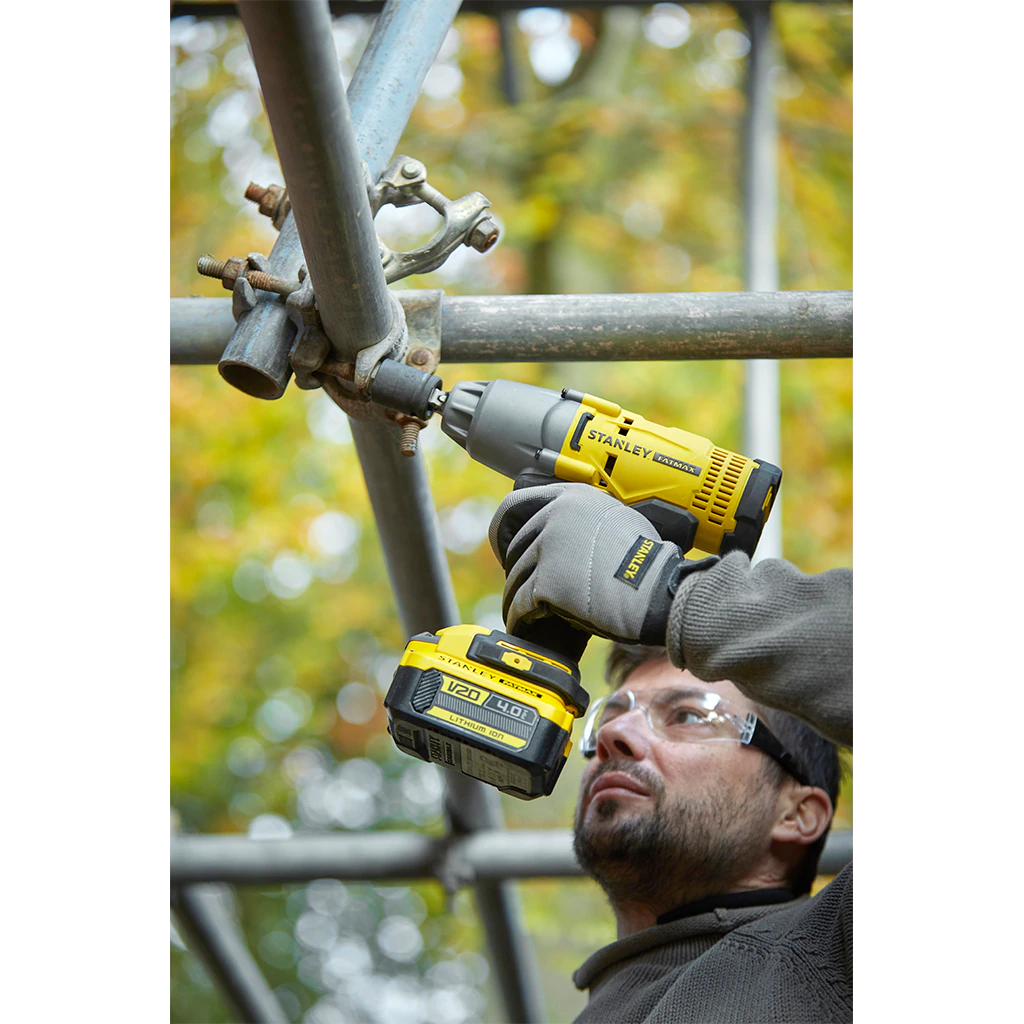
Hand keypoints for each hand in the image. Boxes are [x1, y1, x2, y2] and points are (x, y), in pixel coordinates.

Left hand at [488, 482, 681, 645]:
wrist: (658, 591)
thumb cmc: (649, 563)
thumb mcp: (617, 520)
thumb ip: (586, 521)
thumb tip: (567, 536)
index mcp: (573, 497)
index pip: (516, 504)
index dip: (508, 530)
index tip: (509, 547)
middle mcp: (556, 516)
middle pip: (517, 546)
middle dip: (516, 569)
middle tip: (522, 585)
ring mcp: (549, 547)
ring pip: (516, 576)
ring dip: (516, 596)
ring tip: (522, 611)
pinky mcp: (546, 581)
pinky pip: (520, 601)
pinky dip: (519, 616)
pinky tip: (524, 624)